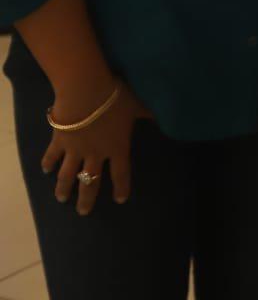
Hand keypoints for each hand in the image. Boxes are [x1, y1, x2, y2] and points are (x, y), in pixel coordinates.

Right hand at [41, 82, 150, 214]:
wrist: (85, 92)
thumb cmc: (115, 99)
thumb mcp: (138, 106)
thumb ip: (149, 114)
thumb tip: (165, 116)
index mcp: (117, 148)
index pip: (122, 173)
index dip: (122, 187)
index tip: (120, 200)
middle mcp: (95, 154)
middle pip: (91, 182)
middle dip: (87, 199)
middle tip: (83, 212)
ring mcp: (75, 150)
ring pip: (67, 175)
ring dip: (64, 188)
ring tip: (61, 199)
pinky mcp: (59, 141)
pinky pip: (52, 156)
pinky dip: (48, 164)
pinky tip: (46, 171)